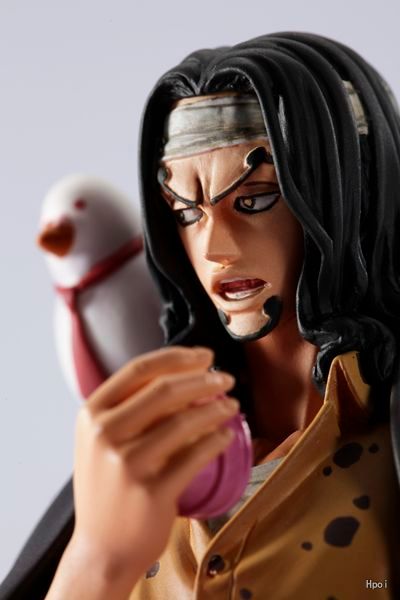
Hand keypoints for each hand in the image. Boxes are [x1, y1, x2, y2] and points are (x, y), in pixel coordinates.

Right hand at [63, 346, 236, 594]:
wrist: (101, 547)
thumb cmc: (108, 486)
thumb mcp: (102, 439)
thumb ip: (130, 406)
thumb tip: (184, 373)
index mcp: (92, 413)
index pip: (139, 369)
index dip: (178, 357)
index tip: (205, 356)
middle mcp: (105, 434)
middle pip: (165, 390)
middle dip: (203, 379)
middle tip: (226, 379)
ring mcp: (126, 463)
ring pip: (183, 421)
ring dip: (215, 408)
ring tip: (231, 405)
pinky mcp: (151, 491)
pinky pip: (195, 456)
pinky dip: (216, 440)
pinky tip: (226, 435)